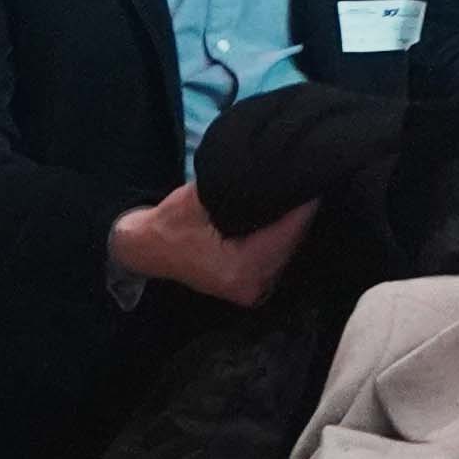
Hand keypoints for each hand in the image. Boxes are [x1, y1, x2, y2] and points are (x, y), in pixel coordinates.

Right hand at [109, 184, 321, 306]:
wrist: (145, 250)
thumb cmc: (169, 224)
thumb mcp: (200, 198)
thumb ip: (239, 188)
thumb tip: (277, 168)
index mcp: (240, 269)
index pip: (288, 231)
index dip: (304, 202)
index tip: (314, 173)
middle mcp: (253, 287)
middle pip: (294, 241)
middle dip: (303, 210)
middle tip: (311, 174)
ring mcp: (254, 290)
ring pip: (290, 249)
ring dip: (296, 223)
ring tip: (302, 189)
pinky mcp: (252, 285)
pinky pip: (280, 255)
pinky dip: (285, 235)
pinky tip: (288, 212)